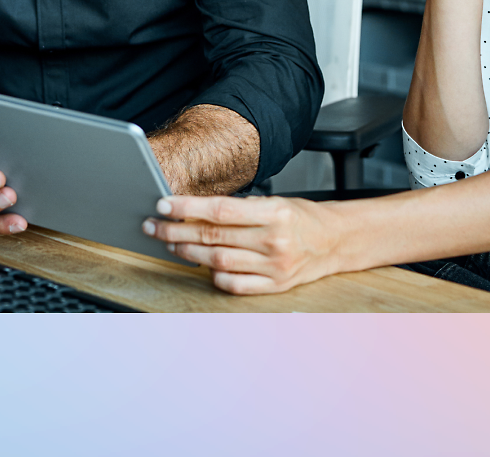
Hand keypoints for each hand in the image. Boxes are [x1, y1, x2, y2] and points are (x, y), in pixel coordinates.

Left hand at [143, 195, 342, 293]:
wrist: (336, 241)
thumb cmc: (302, 217)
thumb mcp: (275, 201)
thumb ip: (239, 208)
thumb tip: (194, 210)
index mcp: (275, 213)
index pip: (220, 210)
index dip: (187, 207)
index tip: (162, 205)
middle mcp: (274, 241)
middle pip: (213, 237)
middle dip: (176, 231)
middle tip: (153, 226)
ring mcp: (274, 267)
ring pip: (217, 262)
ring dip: (188, 253)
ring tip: (171, 243)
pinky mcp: (274, 287)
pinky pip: (234, 285)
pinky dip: (214, 276)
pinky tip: (203, 266)